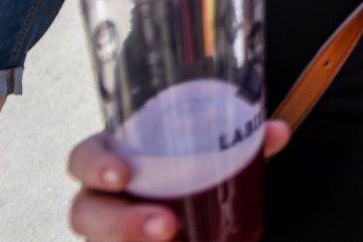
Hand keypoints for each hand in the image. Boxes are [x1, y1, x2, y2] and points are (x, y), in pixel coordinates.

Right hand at [68, 121, 290, 240]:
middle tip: (166, 225)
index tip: (122, 174)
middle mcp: (103, 200)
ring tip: (172, 240)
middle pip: (85, 212)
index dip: (95, 165)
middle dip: (121, 222)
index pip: (84, 159)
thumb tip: (277, 132)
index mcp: (116, 159)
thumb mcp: (207, 154)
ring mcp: (107, 232)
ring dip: (131, 240)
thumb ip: (239, 142)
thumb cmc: (185, 170)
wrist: (186, 217)